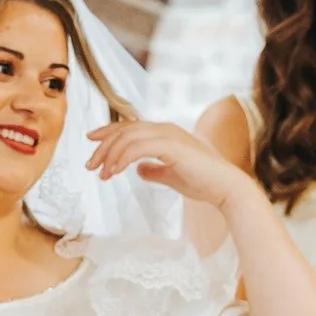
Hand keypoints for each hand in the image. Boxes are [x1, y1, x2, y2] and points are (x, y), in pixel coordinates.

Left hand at [84, 121, 252, 209]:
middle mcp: (165, 129)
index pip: (130, 126)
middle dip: (103, 146)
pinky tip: (114, 171)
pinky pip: (137, 148)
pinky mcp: (171, 146)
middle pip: (124, 130)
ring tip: (101, 173)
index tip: (90, 140)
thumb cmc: (203, 183)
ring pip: (128, 137)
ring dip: (109, 154)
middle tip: (89, 165)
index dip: (108, 131)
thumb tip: (138, 170)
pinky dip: (122, 158)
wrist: (225, 188)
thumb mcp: (171, 175)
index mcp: (165, 133)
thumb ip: (154, 170)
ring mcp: (168, 135)